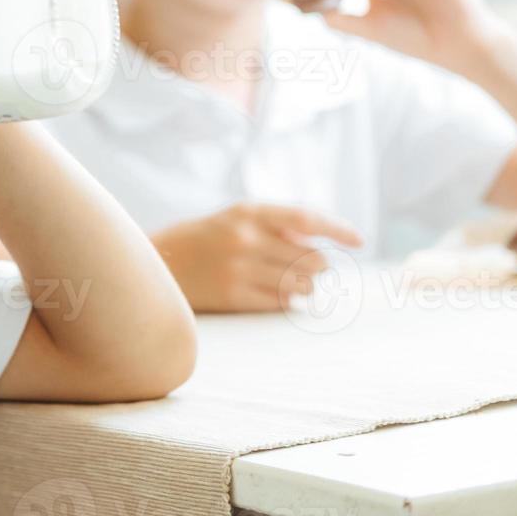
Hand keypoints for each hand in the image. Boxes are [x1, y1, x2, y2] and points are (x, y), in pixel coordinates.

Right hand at [151, 202, 362, 312]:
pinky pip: (281, 303)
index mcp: (247, 213)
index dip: (338, 229)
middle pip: (311, 258)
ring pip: (300, 284)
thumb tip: (324, 242)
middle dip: (318, 266)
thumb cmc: (204, 239)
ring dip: (307, 286)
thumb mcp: (234, 218)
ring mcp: (238, 269)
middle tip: (312, 269)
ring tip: (296, 283)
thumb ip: (275, 225)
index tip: (359, 240)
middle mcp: (244, 239)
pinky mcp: (233, 297)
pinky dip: (289, 301)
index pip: (306, 219)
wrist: (157, 263)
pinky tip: (282, 296)